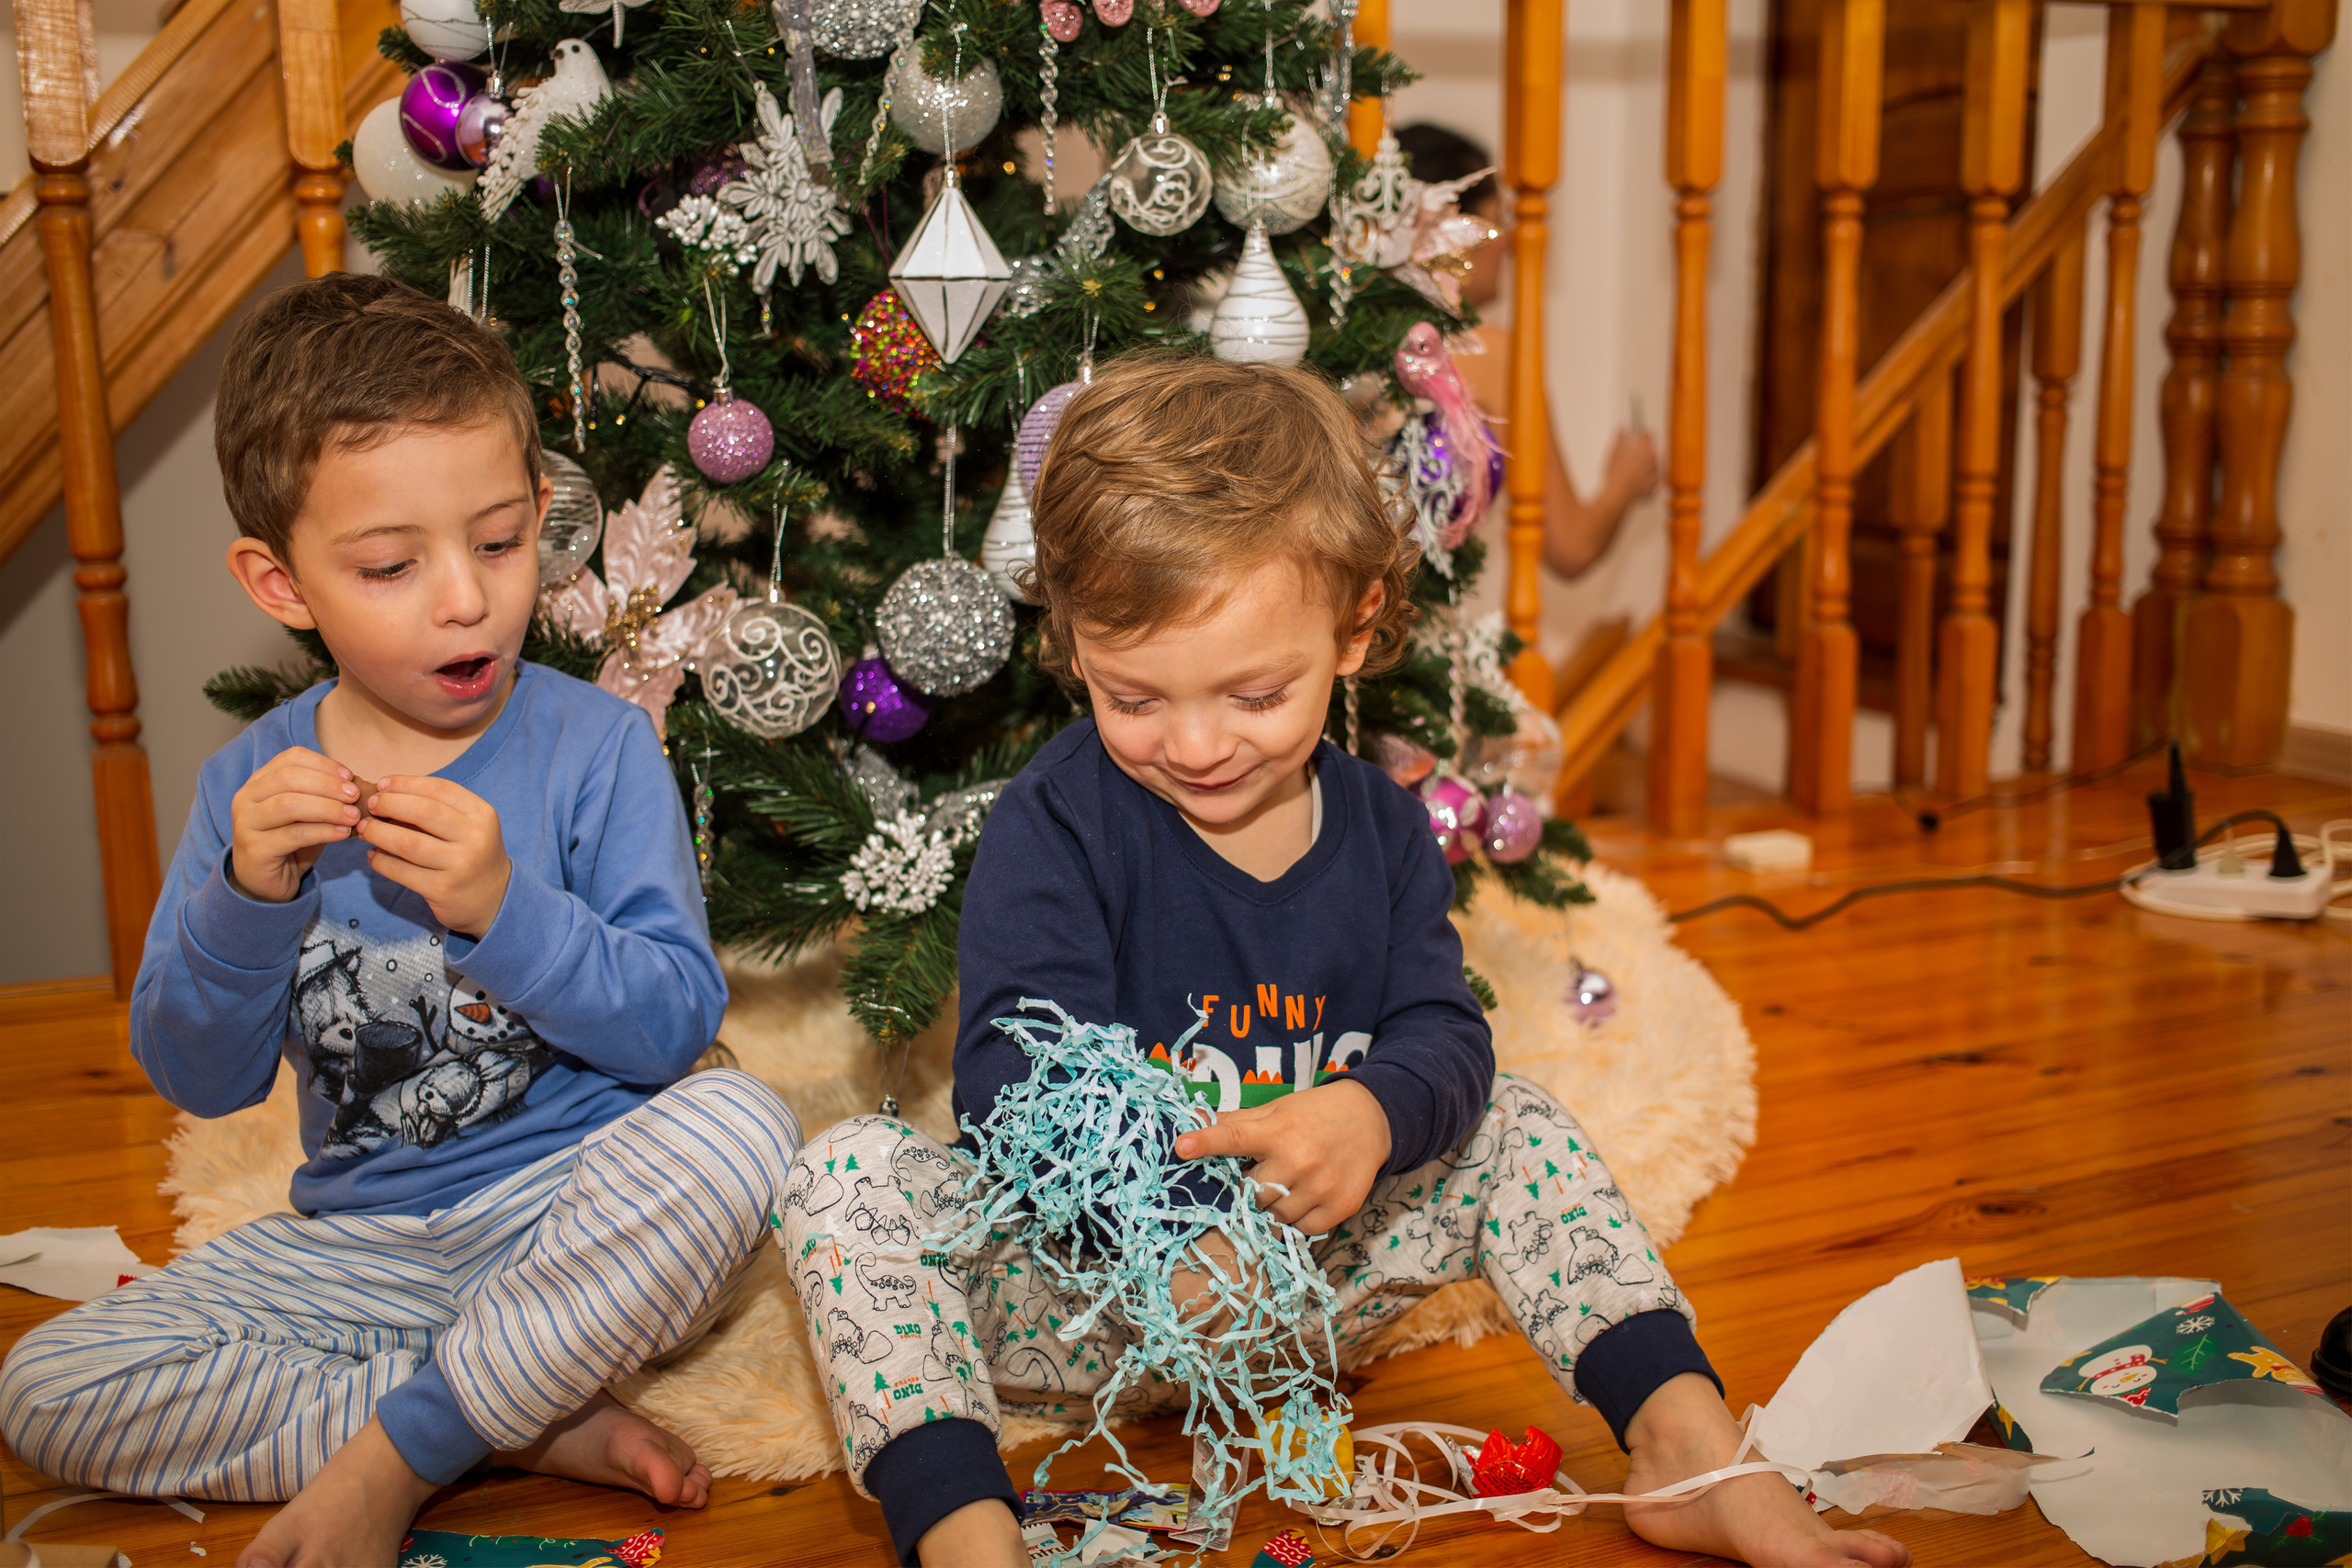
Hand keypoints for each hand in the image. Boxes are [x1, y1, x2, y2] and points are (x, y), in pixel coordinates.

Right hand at [229, 746, 361, 903]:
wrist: (265, 882)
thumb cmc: (290, 842)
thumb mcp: (307, 814)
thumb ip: (323, 796)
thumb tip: (356, 786)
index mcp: (259, 781)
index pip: (291, 758)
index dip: (323, 764)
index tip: (350, 776)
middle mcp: (246, 797)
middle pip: (289, 778)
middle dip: (327, 785)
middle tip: (355, 795)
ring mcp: (246, 823)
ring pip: (289, 804)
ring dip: (327, 808)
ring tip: (353, 816)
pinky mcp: (254, 849)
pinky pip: (293, 834)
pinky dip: (323, 831)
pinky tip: (343, 833)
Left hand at [355, 775, 512, 936]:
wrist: (494, 898)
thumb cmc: (472, 854)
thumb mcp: (468, 826)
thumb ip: (437, 809)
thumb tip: (387, 795)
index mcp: (482, 815)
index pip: (440, 789)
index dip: (406, 783)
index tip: (383, 784)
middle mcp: (475, 838)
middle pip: (423, 811)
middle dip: (389, 804)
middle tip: (371, 805)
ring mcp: (460, 865)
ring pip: (407, 842)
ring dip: (378, 832)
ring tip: (365, 829)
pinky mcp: (442, 890)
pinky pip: (401, 871)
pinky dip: (381, 861)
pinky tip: (374, 855)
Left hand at [1172, 1077, 1392, 1235]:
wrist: (1372, 1119)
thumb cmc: (1314, 1115)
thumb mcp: (1276, 1110)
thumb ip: (1237, 1122)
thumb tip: (1194, 1121)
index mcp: (1277, 1130)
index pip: (1234, 1137)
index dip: (1206, 1142)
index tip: (1181, 1146)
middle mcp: (1299, 1158)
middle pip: (1253, 1194)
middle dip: (1253, 1189)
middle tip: (1266, 1175)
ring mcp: (1322, 1185)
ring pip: (1277, 1217)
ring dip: (1276, 1207)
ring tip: (1290, 1185)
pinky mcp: (1341, 1207)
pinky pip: (1304, 1230)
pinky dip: (1300, 1220)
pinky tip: (1307, 1198)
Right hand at [1601, 426, 1660, 507]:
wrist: (1619, 492)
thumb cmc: (1616, 473)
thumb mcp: (1614, 452)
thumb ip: (1619, 437)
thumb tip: (1621, 427)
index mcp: (1643, 446)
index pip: (1648, 435)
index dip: (1643, 435)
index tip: (1639, 436)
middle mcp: (1653, 456)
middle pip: (1650, 450)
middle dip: (1642, 453)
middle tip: (1630, 460)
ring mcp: (1656, 469)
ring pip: (1653, 463)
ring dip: (1646, 465)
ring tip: (1632, 471)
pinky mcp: (1656, 482)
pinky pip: (1654, 476)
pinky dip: (1648, 477)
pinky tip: (1636, 480)